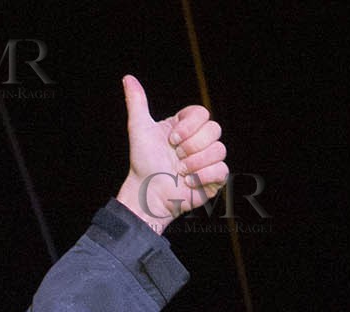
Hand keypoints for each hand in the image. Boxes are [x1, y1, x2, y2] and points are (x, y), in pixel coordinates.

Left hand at [114, 75, 228, 233]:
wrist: (146, 194)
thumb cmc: (142, 162)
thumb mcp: (139, 129)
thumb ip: (137, 103)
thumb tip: (127, 78)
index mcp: (186, 127)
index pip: (203, 113)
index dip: (188, 127)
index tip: (171, 140)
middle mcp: (200, 141)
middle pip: (215, 129)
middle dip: (190, 145)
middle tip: (175, 157)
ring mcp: (209, 159)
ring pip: (219, 149)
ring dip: (194, 163)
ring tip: (179, 171)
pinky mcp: (215, 178)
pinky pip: (222, 170)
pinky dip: (202, 177)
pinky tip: (188, 182)